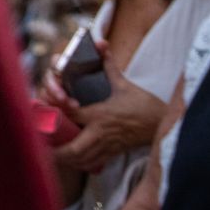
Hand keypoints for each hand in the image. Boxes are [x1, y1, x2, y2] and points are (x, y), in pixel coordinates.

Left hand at [56, 53, 165, 172]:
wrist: (166, 123)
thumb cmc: (145, 104)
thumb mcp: (125, 84)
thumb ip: (109, 66)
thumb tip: (101, 45)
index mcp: (100, 115)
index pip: (71, 115)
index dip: (56, 114)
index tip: (45, 113)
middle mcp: (102, 133)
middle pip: (74, 149)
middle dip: (57, 151)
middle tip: (42, 148)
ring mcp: (108, 145)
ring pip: (83, 160)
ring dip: (67, 160)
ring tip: (52, 156)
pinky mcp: (115, 153)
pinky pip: (94, 163)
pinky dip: (81, 164)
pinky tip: (72, 162)